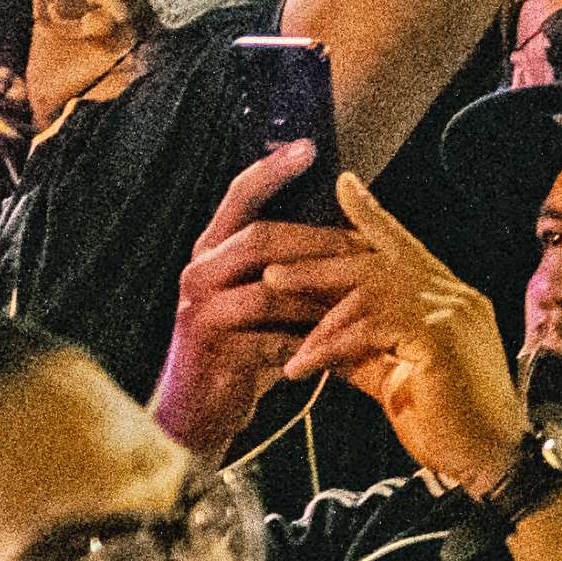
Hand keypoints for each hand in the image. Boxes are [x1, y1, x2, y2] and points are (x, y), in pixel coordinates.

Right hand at [155, 142, 348, 455]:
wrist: (197, 414)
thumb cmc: (239, 350)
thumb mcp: (255, 300)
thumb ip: (282, 266)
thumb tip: (344, 226)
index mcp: (210, 251)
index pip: (238, 196)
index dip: (272, 169)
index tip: (310, 146)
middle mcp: (198, 273)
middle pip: (260, 238)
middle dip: (317, 240)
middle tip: (364, 245)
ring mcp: (200, 312)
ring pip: (270, 290)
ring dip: (320, 297)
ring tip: (364, 301)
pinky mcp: (212, 352)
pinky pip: (271, 340)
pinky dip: (309, 344)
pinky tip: (337, 349)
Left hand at [268, 171, 529, 492]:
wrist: (491, 464)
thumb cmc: (450, 427)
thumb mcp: (395, 380)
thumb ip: (364, 351)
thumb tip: (321, 335)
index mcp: (451, 299)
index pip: (406, 246)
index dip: (373, 216)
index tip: (343, 186)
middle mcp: (456, 296)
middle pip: (379, 259)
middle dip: (322, 259)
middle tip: (272, 264)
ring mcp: (452, 312)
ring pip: (369, 288)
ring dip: (315, 300)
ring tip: (271, 302)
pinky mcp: (439, 337)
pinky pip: (371, 326)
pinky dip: (329, 343)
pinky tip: (299, 364)